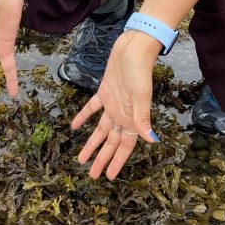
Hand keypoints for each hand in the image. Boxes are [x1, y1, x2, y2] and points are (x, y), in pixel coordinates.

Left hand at [71, 32, 159, 180]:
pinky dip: (83, 117)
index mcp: (132, 117)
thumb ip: (143, 118)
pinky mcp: (105, 90)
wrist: (134, 47)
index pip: (124, 145)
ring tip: (82, 158)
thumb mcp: (141, 96)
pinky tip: (74, 126)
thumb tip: (151, 141)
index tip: (109, 176)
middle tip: (92, 175)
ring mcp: (113, 103)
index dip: (117, 161)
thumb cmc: (140, 71)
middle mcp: (122, 114)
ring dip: (92, 143)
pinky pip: (92, 108)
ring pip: (101, 129)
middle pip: (111, 141)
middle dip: (102, 158)